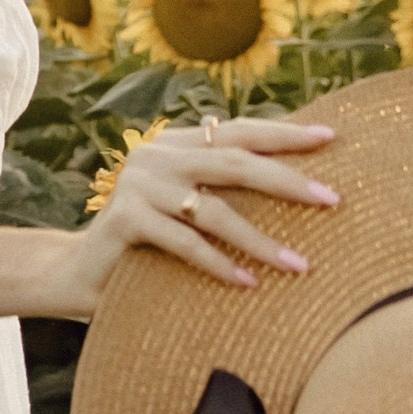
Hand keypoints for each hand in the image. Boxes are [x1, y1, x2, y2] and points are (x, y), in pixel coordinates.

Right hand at [64, 114, 338, 310]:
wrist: (79, 273)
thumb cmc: (147, 246)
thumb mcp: (187, 208)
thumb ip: (221, 188)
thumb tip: (297, 186)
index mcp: (176, 144)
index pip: (239, 131)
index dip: (284, 133)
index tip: (330, 136)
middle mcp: (157, 155)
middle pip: (235, 160)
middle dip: (288, 179)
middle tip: (332, 199)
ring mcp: (138, 184)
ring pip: (214, 209)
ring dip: (262, 240)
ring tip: (299, 264)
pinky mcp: (125, 218)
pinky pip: (186, 243)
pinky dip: (221, 264)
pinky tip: (250, 282)